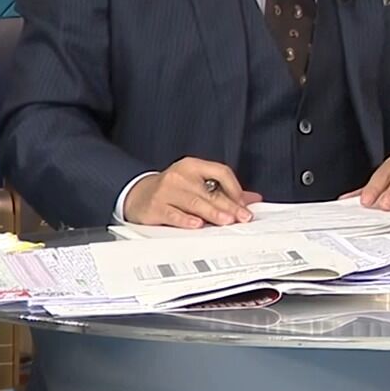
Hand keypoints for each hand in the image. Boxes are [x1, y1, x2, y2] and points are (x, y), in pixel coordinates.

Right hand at [124, 158, 262, 227]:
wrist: (137, 194)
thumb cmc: (172, 189)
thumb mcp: (196, 183)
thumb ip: (224, 190)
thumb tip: (253, 199)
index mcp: (193, 166)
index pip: (221, 172)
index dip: (235, 188)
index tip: (244, 203)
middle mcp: (180, 175)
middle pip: (210, 191)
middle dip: (229, 205)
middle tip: (242, 216)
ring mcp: (166, 191)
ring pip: (194, 203)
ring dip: (213, 213)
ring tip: (227, 220)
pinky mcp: (155, 207)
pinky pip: (173, 214)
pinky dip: (186, 220)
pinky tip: (197, 224)